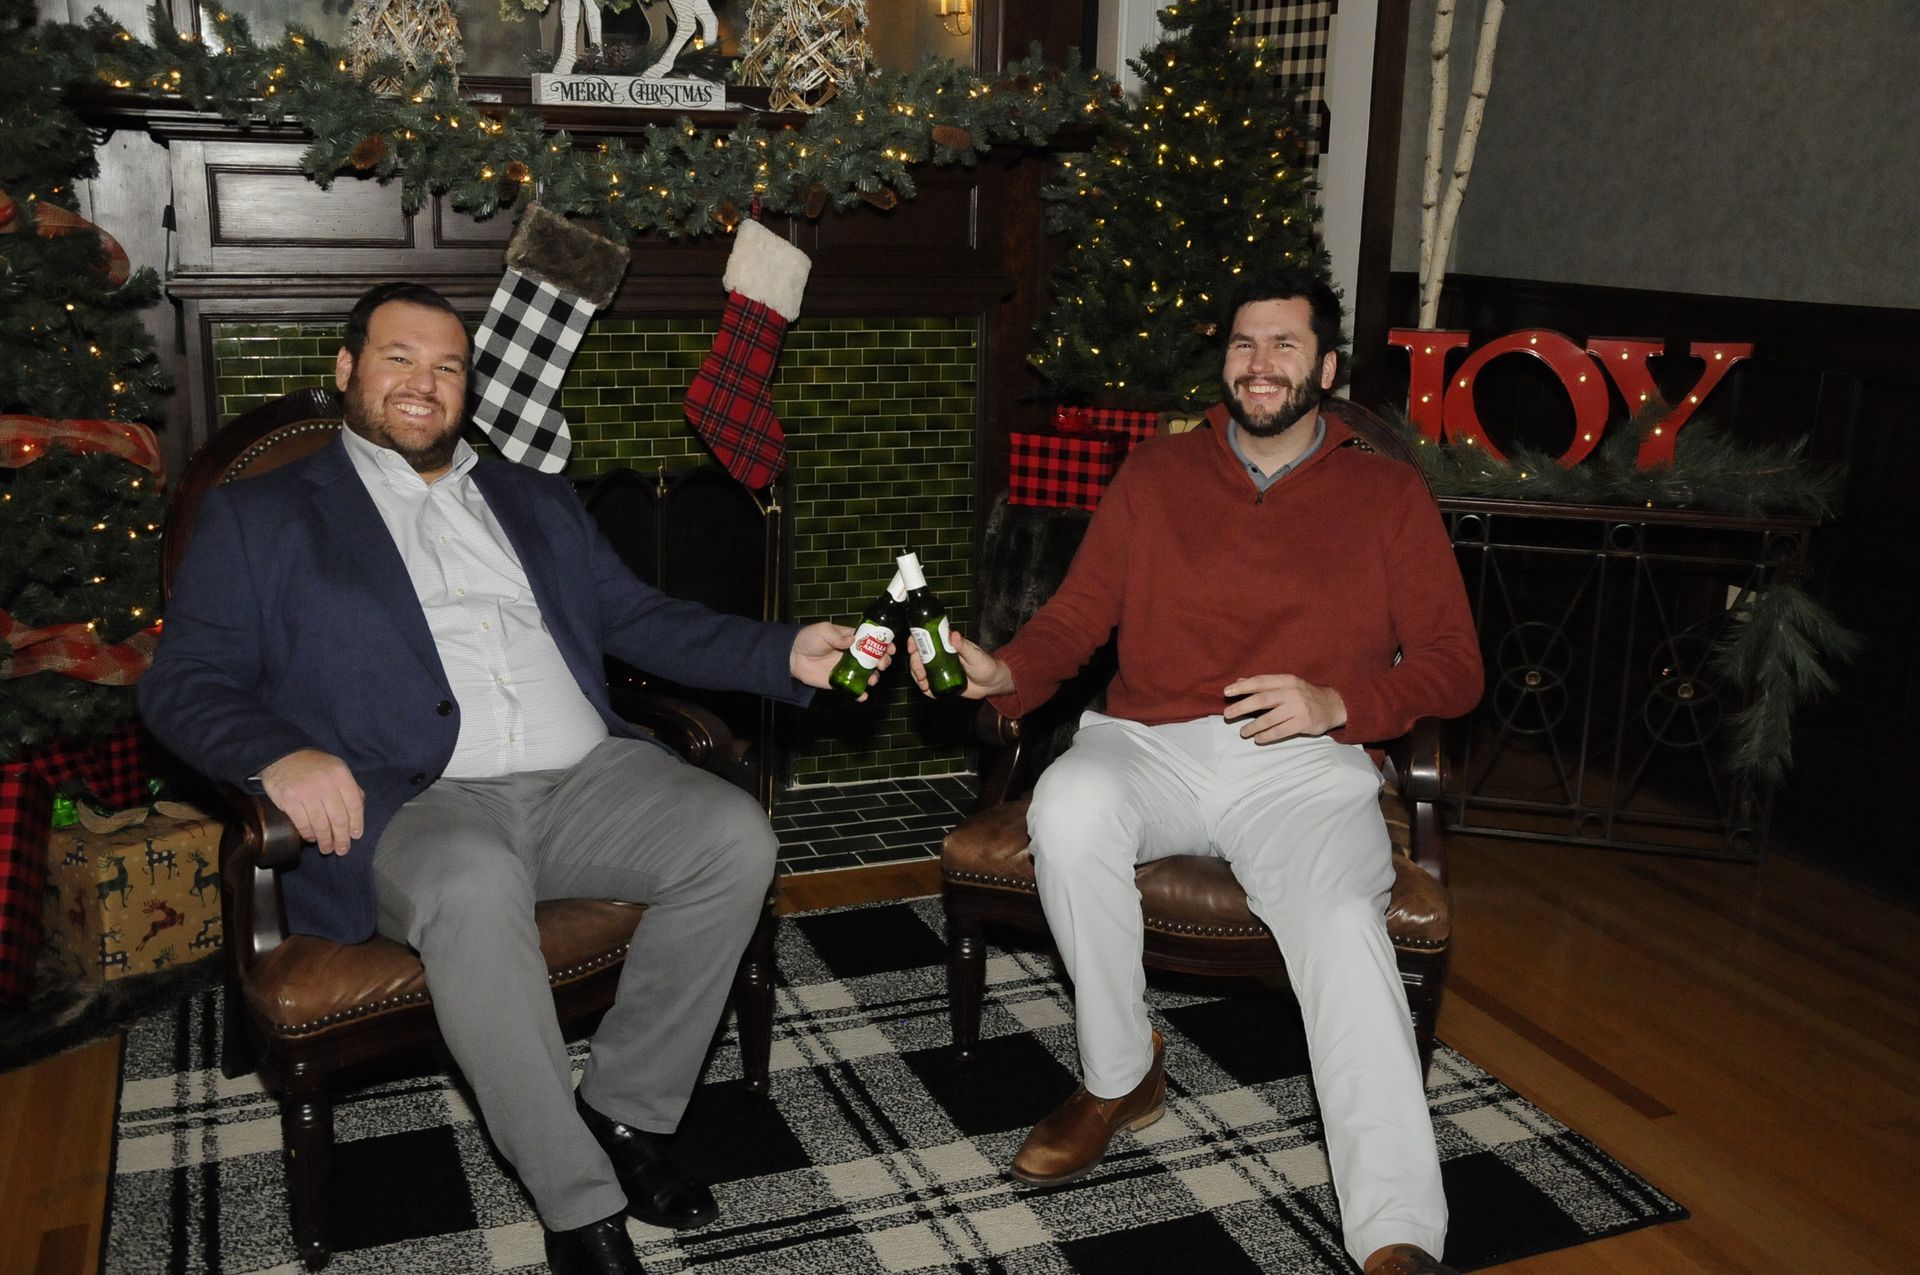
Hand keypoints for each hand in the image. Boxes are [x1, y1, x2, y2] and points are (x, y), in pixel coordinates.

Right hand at [259, 749, 364, 854]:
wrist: (282, 756)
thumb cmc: (314, 766)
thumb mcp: (336, 769)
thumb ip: (349, 788)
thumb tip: (359, 811)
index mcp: (341, 775)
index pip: (355, 805)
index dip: (356, 824)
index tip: (355, 836)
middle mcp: (325, 784)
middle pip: (339, 818)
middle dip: (341, 838)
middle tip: (342, 849)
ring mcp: (306, 792)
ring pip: (321, 825)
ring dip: (325, 841)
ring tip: (327, 849)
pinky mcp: (289, 800)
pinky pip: (303, 824)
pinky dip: (309, 834)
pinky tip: (312, 839)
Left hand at [791, 621, 890, 700]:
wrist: (793, 657)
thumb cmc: (808, 639)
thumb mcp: (823, 631)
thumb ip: (838, 636)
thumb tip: (852, 641)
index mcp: (852, 639)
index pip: (872, 641)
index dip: (883, 644)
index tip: (890, 648)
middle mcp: (853, 655)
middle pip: (874, 658)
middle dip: (883, 661)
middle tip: (882, 664)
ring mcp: (848, 669)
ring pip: (868, 674)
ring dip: (874, 677)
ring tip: (872, 679)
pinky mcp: (840, 682)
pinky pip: (854, 690)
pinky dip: (860, 694)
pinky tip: (863, 695)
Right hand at [909, 629, 1014, 699]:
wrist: (991, 683)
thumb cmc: (985, 665)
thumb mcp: (976, 656)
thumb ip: (964, 647)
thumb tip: (954, 635)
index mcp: (946, 645)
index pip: (925, 639)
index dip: (915, 642)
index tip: (912, 648)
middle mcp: (939, 656)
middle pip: (919, 657)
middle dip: (915, 664)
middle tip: (921, 674)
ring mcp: (939, 670)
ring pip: (920, 671)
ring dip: (917, 677)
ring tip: (923, 684)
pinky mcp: (941, 683)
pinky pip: (927, 685)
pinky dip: (924, 688)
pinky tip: (926, 690)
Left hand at [1223, 674, 1346, 742]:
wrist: (1333, 705)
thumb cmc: (1304, 694)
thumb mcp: (1287, 684)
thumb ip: (1264, 684)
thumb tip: (1239, 681)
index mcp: (1286, 680)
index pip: (1260, 682)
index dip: (1242, 687)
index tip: (1227, 692)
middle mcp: (1292, 692)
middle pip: (1262, 699)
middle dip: (1242, 707)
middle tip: (1228, 714)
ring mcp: (1298, 708)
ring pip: (1269, 718)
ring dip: (1253, 726)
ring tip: (1243, 732)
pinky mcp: (1303, 723)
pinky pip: (1280, 731)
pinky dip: (1266, 736)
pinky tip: (1258, 739)